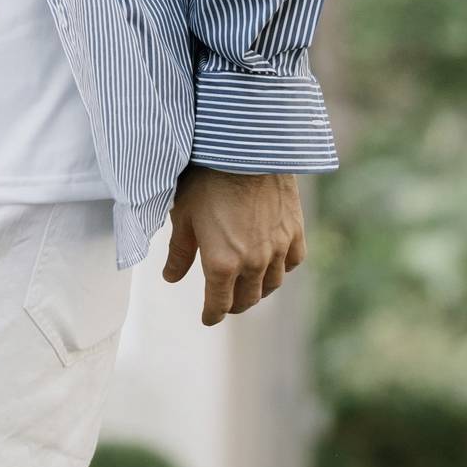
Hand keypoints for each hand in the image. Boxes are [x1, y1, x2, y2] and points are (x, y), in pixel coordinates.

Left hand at [162, 168, 306, 323]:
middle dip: (234, 304)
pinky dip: (283, 267)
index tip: (208, 317)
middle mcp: (253, 263)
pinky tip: (275, 263)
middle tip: (226, 301)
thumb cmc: (207, 179)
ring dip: (259, 289)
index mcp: (222, 264)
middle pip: (247, 299)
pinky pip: (293, 261)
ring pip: (272, 284)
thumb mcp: (183, 215)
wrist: (246, 149)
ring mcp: (277, 248)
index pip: (219, 304)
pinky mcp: (295, 231)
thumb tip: (171, 278)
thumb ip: (179, 252)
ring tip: (249, 285)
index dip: (212, 315)